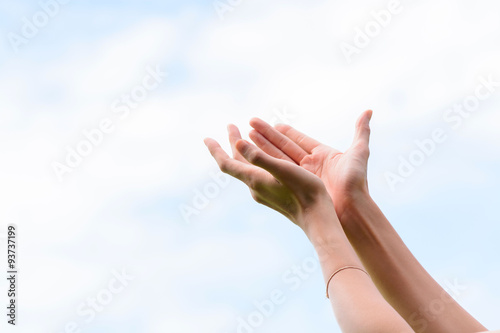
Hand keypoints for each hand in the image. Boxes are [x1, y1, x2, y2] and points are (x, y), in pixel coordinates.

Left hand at [203, 124, 333, 232]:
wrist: (317, 219)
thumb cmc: (303, 192)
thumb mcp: (283, 170)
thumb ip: (260, 157)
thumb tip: (237, 144)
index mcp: (254, 180)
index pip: (227, 163)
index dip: (215, 150)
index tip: (206, 137)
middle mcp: (255, 187)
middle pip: (236, 163)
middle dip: (232, 144)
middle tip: (231, 126)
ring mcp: (264, 192)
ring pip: (247, 168)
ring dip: (243, 151)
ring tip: (244, 138)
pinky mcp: (273, 194)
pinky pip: (257, 173)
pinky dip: (254, 160)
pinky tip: (262, 158)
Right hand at [247, 110, 371, 220]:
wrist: (351, 210)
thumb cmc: (356, 183)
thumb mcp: (359, 153)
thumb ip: (361, 131)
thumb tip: (368, 111)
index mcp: (324, 155)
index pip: (300, 140)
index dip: (286, 131)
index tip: (273, 123)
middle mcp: (311, 165)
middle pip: (285, 146)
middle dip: (268, 135)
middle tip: (252, 123)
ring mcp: (303, 177)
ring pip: (279, 157)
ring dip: (263, 146)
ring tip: (248, 134)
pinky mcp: (296, 186)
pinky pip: (278, 170)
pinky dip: (265, 162)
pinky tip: (253, 154)